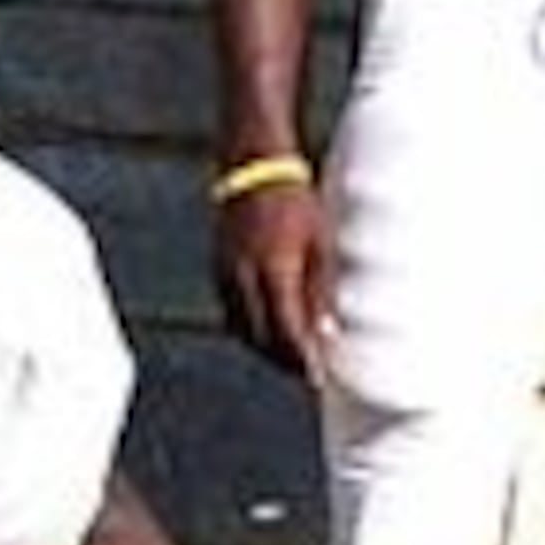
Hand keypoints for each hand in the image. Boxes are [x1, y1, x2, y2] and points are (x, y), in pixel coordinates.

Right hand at [213, 179, 334, 379]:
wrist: (254, 167)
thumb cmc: (295, 202)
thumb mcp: (320, 243)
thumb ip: (320, 291)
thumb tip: (326, 334)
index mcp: (274, 269)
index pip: (285, 330)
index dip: (300, 359)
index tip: (316, 378)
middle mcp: (244, 276)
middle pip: (261, 337)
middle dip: (283, 361)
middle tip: (306, 373)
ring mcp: (226, 274)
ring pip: (243, 329)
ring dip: (265, 349)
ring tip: (289, 357)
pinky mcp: (218, 269)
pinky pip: (231, 313)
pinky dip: (249, 330)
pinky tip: (267, 331)